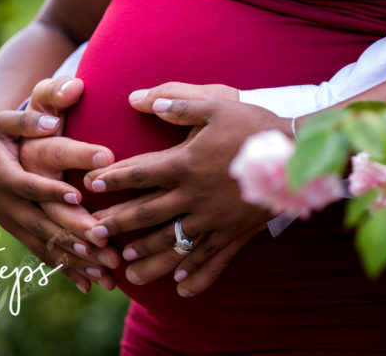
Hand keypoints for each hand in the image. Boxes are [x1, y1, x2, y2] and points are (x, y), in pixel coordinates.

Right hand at [0, 73, 116, 293]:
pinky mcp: (21, 233)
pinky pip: (44, 255)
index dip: (50, 191)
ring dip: (76, 259)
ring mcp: (14, 223)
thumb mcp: (5, 120)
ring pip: (46, 245)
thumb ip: (27, 119)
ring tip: (107, 271)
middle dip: (73, 235)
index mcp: (3, 174)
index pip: (28, 185)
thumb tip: (50, 121)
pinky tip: (90, 285)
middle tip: (104, 244)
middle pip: (42, 223)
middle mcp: (7, 205)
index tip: (78, 195)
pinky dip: (67, 269)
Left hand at [86, 85, 282, 296]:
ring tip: (126, 263)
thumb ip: (178, 104)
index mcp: (186, 163)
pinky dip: (194, 275)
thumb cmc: (253, 125)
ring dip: (147, 254)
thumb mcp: (215, 105)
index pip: (140, 173)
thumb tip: (142, 100)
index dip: (113, 177)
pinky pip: (210, 261)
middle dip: (118, 224)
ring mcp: (213, 220)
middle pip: (148, 214)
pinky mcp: (233, 235)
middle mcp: (193, 196)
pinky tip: (180, 285)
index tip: (91, 184)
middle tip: (93, 233)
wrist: (294, 155)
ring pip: (173, 243)